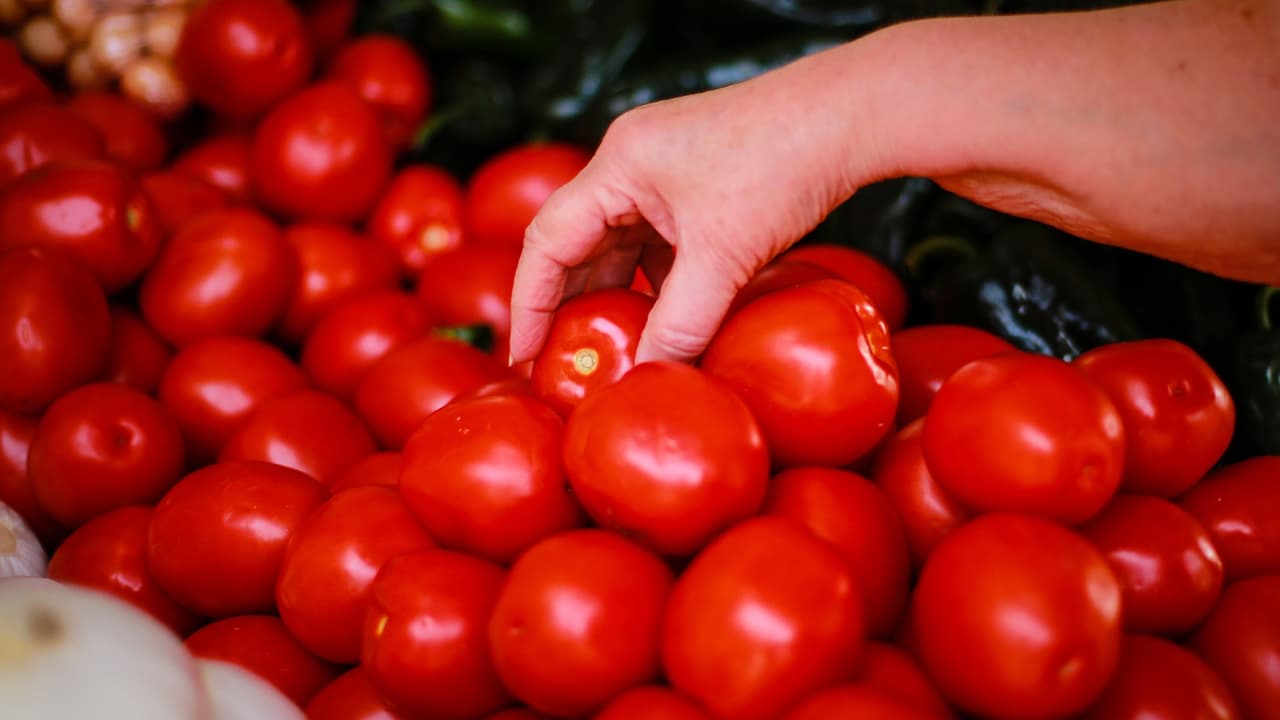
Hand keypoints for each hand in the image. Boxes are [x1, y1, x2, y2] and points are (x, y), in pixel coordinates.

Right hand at [507, 46, 876, 364]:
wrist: (849, 119)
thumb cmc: (784, 165)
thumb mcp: (724, 257)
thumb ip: (679, 324)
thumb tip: (647, 376)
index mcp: (618, 166)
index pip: (547, 241)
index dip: (530, 304)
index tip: (524, 356)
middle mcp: (630, 162)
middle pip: (576, 242)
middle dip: (568, 304)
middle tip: (560, 361)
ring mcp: (662, 169)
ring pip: (619, 244)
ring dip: (616, 295)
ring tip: (608, 348)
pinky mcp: (695, 182)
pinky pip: (657, 240)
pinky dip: (655, 282)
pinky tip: (664, 321)